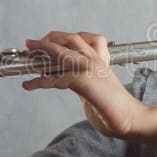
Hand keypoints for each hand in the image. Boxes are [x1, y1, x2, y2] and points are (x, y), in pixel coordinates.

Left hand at [21, 31, 156, 143]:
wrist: (129, 117)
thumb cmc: (112, 106)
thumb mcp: (94, 86)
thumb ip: (81, 79)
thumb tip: (61, 79)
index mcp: (99, 59)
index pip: (79, 39)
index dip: (60, 39)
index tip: (45, 42)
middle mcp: (95, 59)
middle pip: (69, 39)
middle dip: (47, 39)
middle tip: (30, 43)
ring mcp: (90, 69)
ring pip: (61, 53)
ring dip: (41, 52)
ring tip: (27, 54)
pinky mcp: (84, 81)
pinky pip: (56, 78)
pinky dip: (39, 81)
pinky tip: (28, 85)